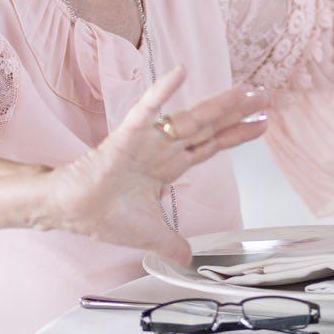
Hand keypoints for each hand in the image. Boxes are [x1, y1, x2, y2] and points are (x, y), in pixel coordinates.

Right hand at [37, 66, 269, 256]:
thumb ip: (172, 244)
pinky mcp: (127, 137)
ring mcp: (147, 141)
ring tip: (244, 90)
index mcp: (168, 167)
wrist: (69, 212)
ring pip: (189, 118)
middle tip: (265, 96)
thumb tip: (187, 260)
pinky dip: (162, 92)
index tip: (262, 122)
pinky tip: (181, 73)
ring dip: (217, 104)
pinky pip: (147, 110)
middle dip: (238, 113)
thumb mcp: (150, 235)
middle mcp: (163, 149)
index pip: (211, 146)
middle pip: (209, 127)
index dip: (237, 135)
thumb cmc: (102, 216)